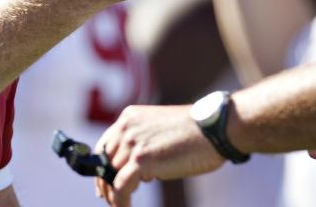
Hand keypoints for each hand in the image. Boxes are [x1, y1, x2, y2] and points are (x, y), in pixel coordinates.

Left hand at [93, 105, 223, 206]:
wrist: (214, 129)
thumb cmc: (196, 132)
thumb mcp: (160, 130)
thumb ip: (143, 142)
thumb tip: (136, 167)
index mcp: (130, 117)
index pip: (105, 143)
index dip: (101, 164)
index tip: (102, 180)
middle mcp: (127, 128)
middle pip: (104, 160)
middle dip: (104, 181)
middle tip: (107, 196)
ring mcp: (133, 143)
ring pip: (111, 175)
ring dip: (113, 194)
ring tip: (119, 205)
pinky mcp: (141, 160)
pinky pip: (121, 187)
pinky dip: (120, 201)